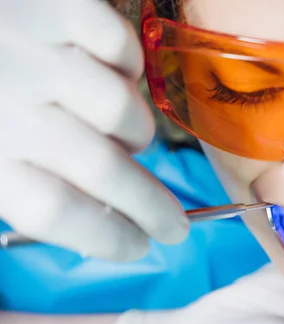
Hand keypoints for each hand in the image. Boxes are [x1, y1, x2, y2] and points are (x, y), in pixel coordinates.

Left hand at [0, 0, 188, 260]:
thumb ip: (22, 195)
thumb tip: (99, 226)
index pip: (56, 211)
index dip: (109, 238)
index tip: (139, 247)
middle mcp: (6, 100)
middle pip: (104, 169)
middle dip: (153, 208)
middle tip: (174, 227)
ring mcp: (36, 47)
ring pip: (122, 109)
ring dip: (133, 134)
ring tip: (119, 137)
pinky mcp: (59, 7)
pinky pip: (123, 48)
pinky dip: (127, 69)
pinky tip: (109, 77)